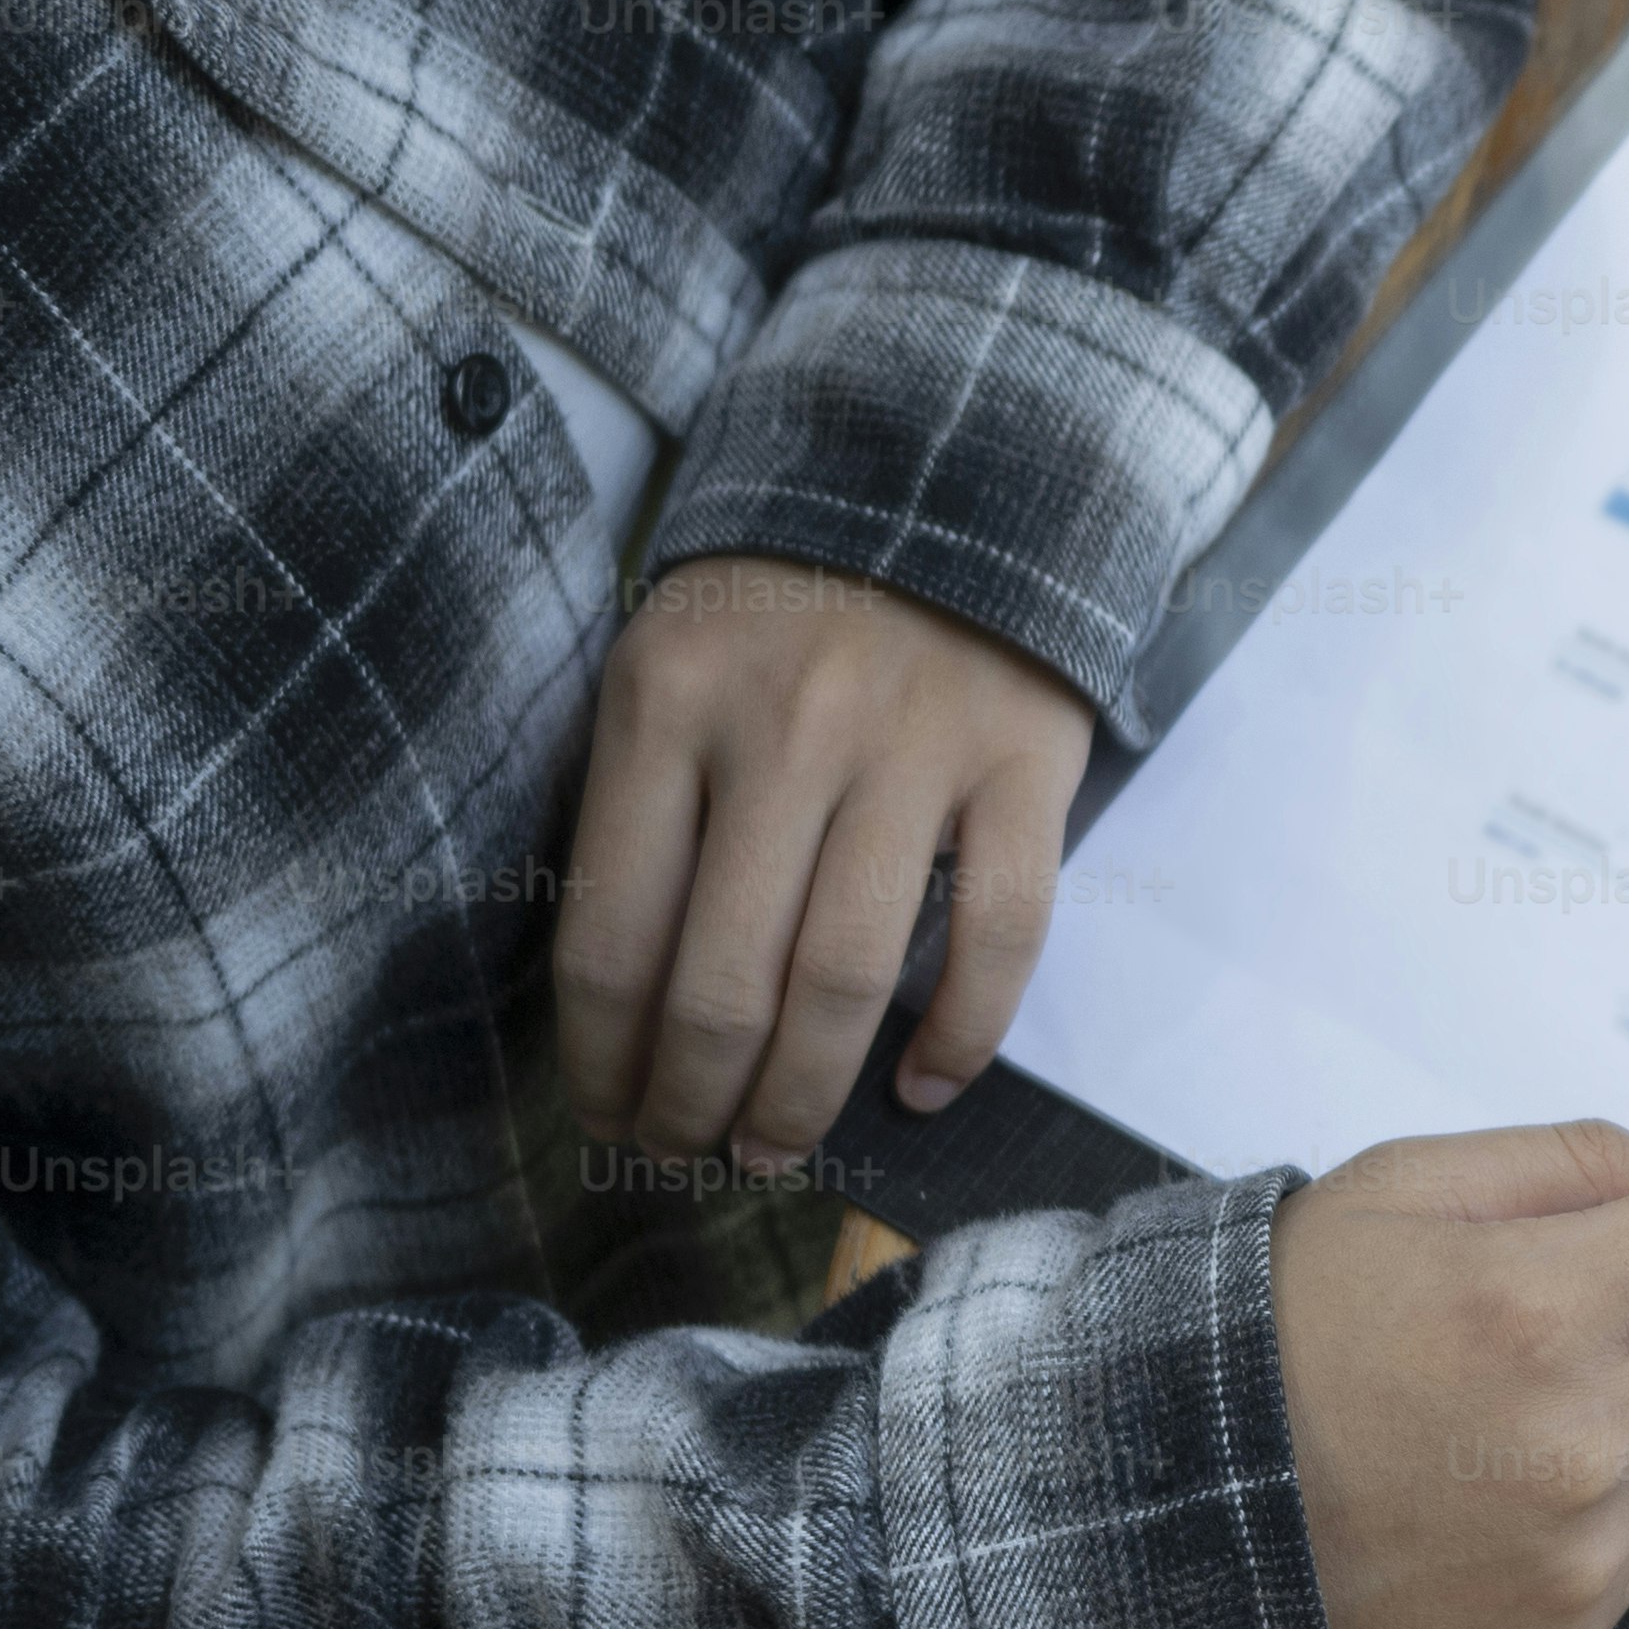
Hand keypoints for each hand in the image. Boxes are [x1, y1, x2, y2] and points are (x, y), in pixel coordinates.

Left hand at [558, 554, 1091, 1165]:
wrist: (950, 473)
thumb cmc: (786, 606)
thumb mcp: (668, 667)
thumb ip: (641, 804)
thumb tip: (622, 1004)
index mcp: (665, 706)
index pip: (611, 937)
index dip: (603, 1059)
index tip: (609, 1114)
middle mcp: (784, 731)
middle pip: (722, 982)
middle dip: (695, 1103)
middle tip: (692, 1155)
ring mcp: (913, 747)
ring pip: (848, 975)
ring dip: (806, 1095)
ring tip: (779, 1148)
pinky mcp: (1025, 761)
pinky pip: (1000, 933)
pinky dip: (963, 1034)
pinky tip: (922, 1085)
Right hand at [1272, 1076, 1628, 1628]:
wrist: (1164, 1518)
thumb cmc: (1282, 1328)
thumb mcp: (1406, 1187)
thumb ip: (1578, 1163)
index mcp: (1542, 1303)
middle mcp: (1580, 1434)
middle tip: (1578, 1292)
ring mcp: (1579, 1549)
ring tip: (1504, 1405)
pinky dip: (1606, 1492)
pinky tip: (1494, 1486)